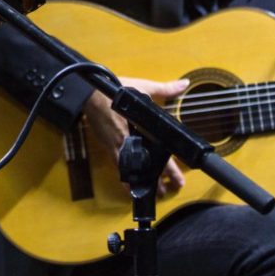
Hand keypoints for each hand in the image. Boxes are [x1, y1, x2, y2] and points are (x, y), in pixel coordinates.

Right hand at [82, 77, 189, 195]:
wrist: (90, 94)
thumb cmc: (116, 89)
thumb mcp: (143, 87)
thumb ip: (166, 89)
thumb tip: (184, 84)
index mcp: (141, 127)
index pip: (159, 152)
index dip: (170, 168)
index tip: (179, 180)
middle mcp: (129, 140)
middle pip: (147, 165)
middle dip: (159, 179)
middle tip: (171, 189)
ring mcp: (117, 146)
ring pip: (132, 169)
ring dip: (144, 180)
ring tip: (156, 191)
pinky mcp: (108, 147)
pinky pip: (119, 166)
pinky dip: (126, 177)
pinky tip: (131, 185)